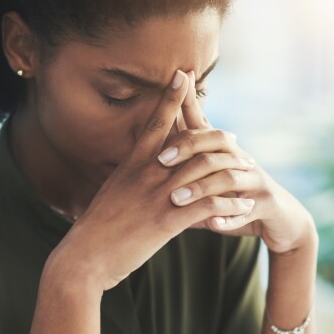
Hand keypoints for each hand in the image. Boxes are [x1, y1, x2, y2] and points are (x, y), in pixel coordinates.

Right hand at [53, 70, 255, 291]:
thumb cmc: (96, 229)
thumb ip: (128, 178)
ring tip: (249, 172)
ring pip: (205, 172)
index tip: (183, 75)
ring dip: (232, 171)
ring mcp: (158, 196)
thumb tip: (136, 170)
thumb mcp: (111, 193)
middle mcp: (147, 174)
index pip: (155, 122)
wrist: (84, 258)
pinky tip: (243, 206)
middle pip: (190, 143)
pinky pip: (209, 206)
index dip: (170, 97)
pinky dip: (230, 205)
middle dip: (217, 137)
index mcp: (132, 164)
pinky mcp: (167, 221)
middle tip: (234, 139)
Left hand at [158, 71, 316, 255]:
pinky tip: (212, 223)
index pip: (203, 124)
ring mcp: (256, 182)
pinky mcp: (267, 205)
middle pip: (216, 143)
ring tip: (176, 199)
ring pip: (228, 178)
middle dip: (187, 148)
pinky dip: (228, 217)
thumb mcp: (212, 184)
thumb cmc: (239, 199)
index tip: (167, 95)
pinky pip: (247, 210)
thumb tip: (150, 174)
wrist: (283, 220)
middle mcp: (242, 160)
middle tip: (160, 160)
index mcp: (226, 152)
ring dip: (200, 188)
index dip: (187, 108)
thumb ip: (185, 178)